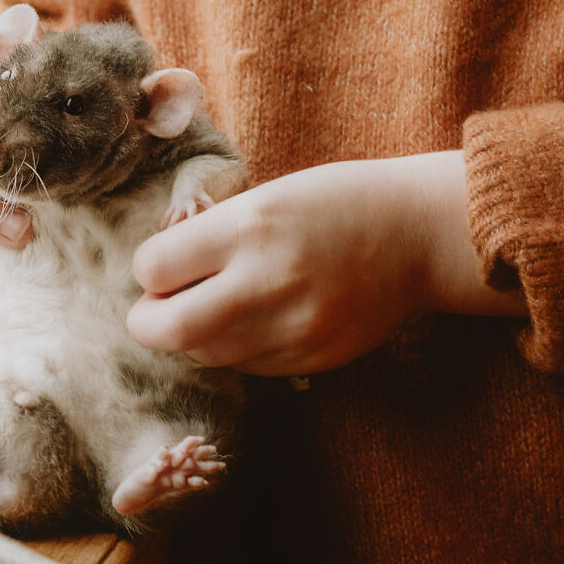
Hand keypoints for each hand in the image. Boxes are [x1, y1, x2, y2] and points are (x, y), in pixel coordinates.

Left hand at [127, 152, 526, 374]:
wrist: (417, 235)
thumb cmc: (333, 204)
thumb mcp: (266, 197)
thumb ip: (210, 236)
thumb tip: (153, 276)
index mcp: (252, 227)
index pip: (154, 268)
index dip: (147, 269)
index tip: (160, 266)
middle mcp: (270, 281)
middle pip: (169, 329)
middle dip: (148, 321)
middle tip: (155, 308)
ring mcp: (294, 327)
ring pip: (205, 354)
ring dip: (193, 336)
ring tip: (214, 307)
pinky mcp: (313, 358)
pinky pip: (246, 366)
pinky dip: (235, 348)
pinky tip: (256, 320)